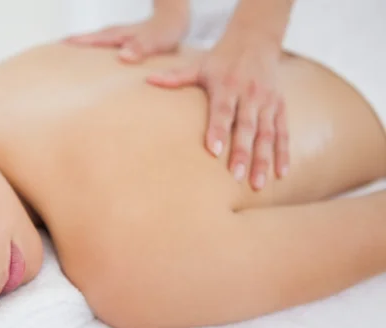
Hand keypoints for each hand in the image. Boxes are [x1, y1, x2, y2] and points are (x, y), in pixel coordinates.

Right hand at [64, 11, 188, 63]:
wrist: (177, 19)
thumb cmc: (167, 31)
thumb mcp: (156, 42)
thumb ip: (140, 48)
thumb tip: (122, 56)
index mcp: (119, 36)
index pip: (93, 40)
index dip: (76, 44)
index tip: (58, 47)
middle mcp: (116, 34)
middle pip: (89, 38)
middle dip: (72, 43)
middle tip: (54, 49)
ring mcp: (119, 36)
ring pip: (95, 40)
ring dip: (81, 44)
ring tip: (66, 51)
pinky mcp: (124, 41)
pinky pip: (103, 45)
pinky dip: (93, 48)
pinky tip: (91, 56)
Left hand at [148, 28, 289, 189]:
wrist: (256, 40)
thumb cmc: (220, 60)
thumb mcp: (198, 66)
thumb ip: (175, 77)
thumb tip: (148, 80)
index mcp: (228, 85)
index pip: (223, 110)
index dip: (218, 130)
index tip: (214, 151)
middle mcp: (250, 94)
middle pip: (247, 127)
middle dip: (242, 152)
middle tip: (235, 176)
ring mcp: (267, 102)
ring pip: (267, 134)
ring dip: (264, 159)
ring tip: (258, 184)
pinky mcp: (280, 107)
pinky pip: (283, 133)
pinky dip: (283, 153)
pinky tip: (281, 173)